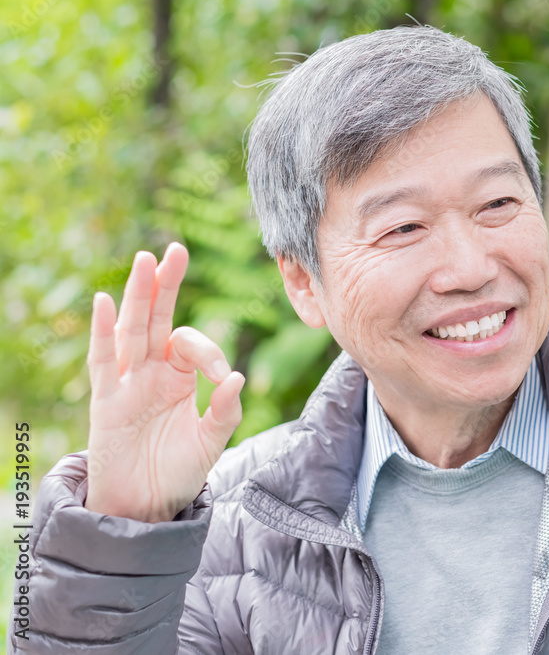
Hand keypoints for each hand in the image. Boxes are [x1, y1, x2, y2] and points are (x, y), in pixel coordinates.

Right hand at [84, 242, 244, 522]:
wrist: (145, 507)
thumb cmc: (178, 471)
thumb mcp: (211, 443)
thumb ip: (225, 412)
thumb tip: (238, 377)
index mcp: (178, 377)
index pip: (191, 344)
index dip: (208, 350)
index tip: (219, 376)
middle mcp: (151, 373)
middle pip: (157, 320)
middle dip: (166, 285)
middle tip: (176, 249)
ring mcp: (126, 384)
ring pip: (131, 332)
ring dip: (138, 297)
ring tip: (146, 260)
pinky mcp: (105, 403)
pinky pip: (102, 362)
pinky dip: (102, 333)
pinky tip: (106, 302)